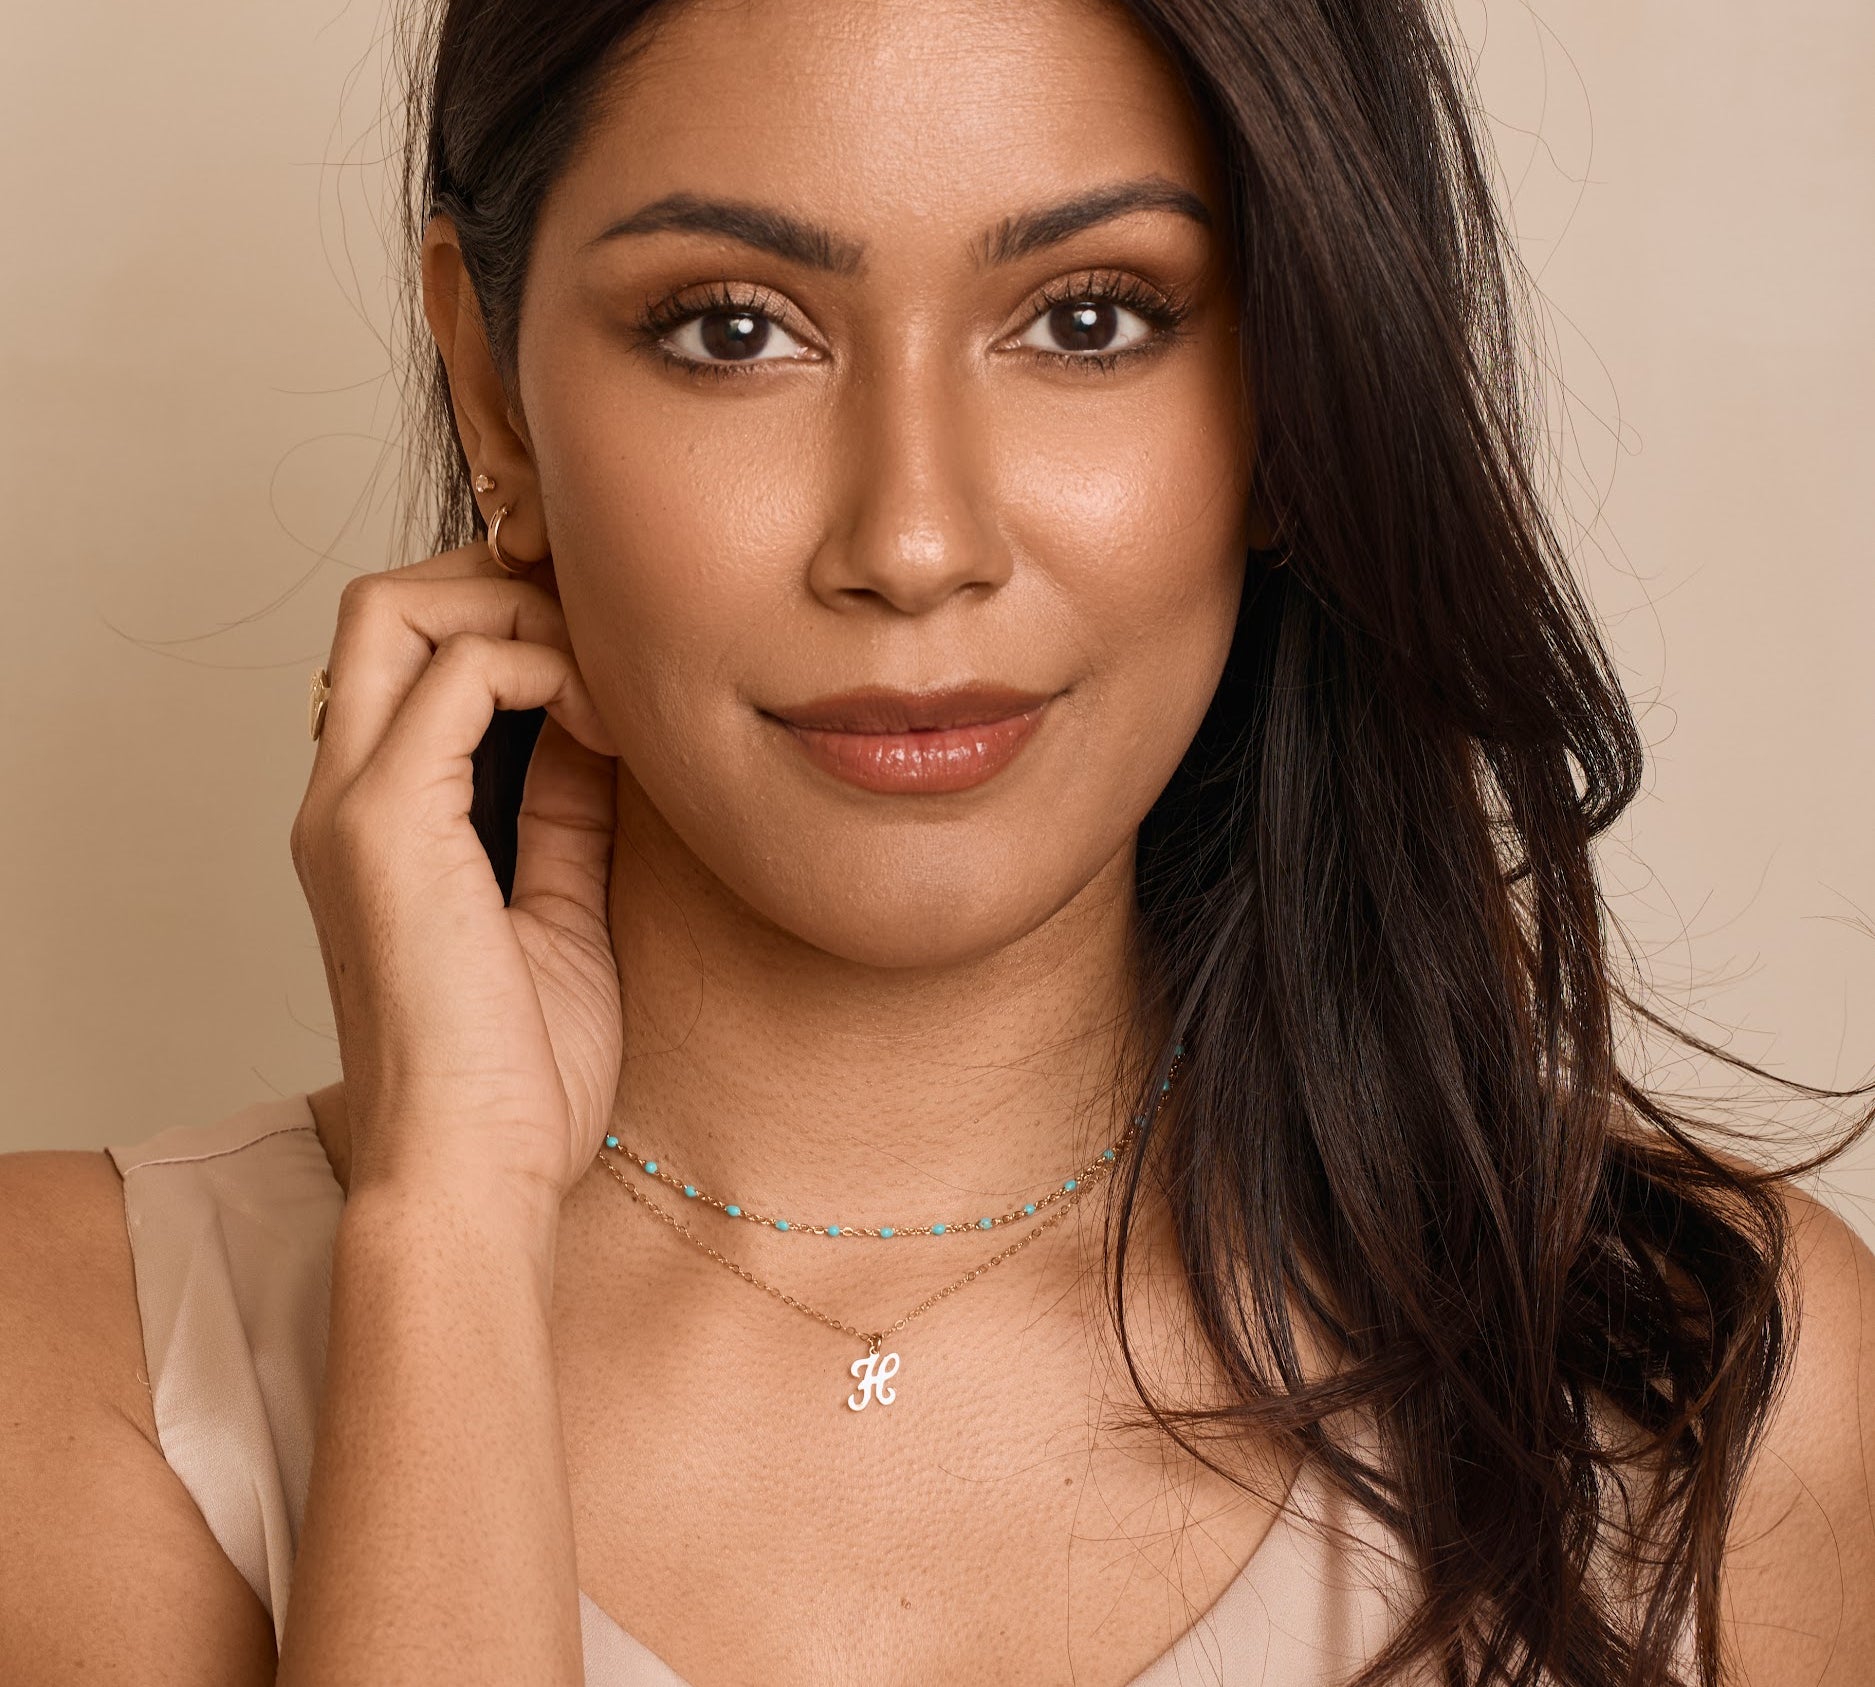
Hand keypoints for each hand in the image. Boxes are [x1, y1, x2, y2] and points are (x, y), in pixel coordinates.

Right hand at [291, 545, 622, 1214]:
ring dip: (522, 616)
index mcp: (378, 822)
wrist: (474, 1180)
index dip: (507, 619)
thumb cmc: (517, 1079)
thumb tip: (601, 725)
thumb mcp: (562, 912)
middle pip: (389, 603)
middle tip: (606, 634)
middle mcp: (343, 798)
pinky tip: (612, 729)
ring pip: (401, 609)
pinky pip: (460, 674)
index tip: (611, 652)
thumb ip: (566, 814)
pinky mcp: (385, 826)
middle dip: (504, 587)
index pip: (410, 653)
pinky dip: (546, 669)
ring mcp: (352, 806)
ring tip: (612, 684)